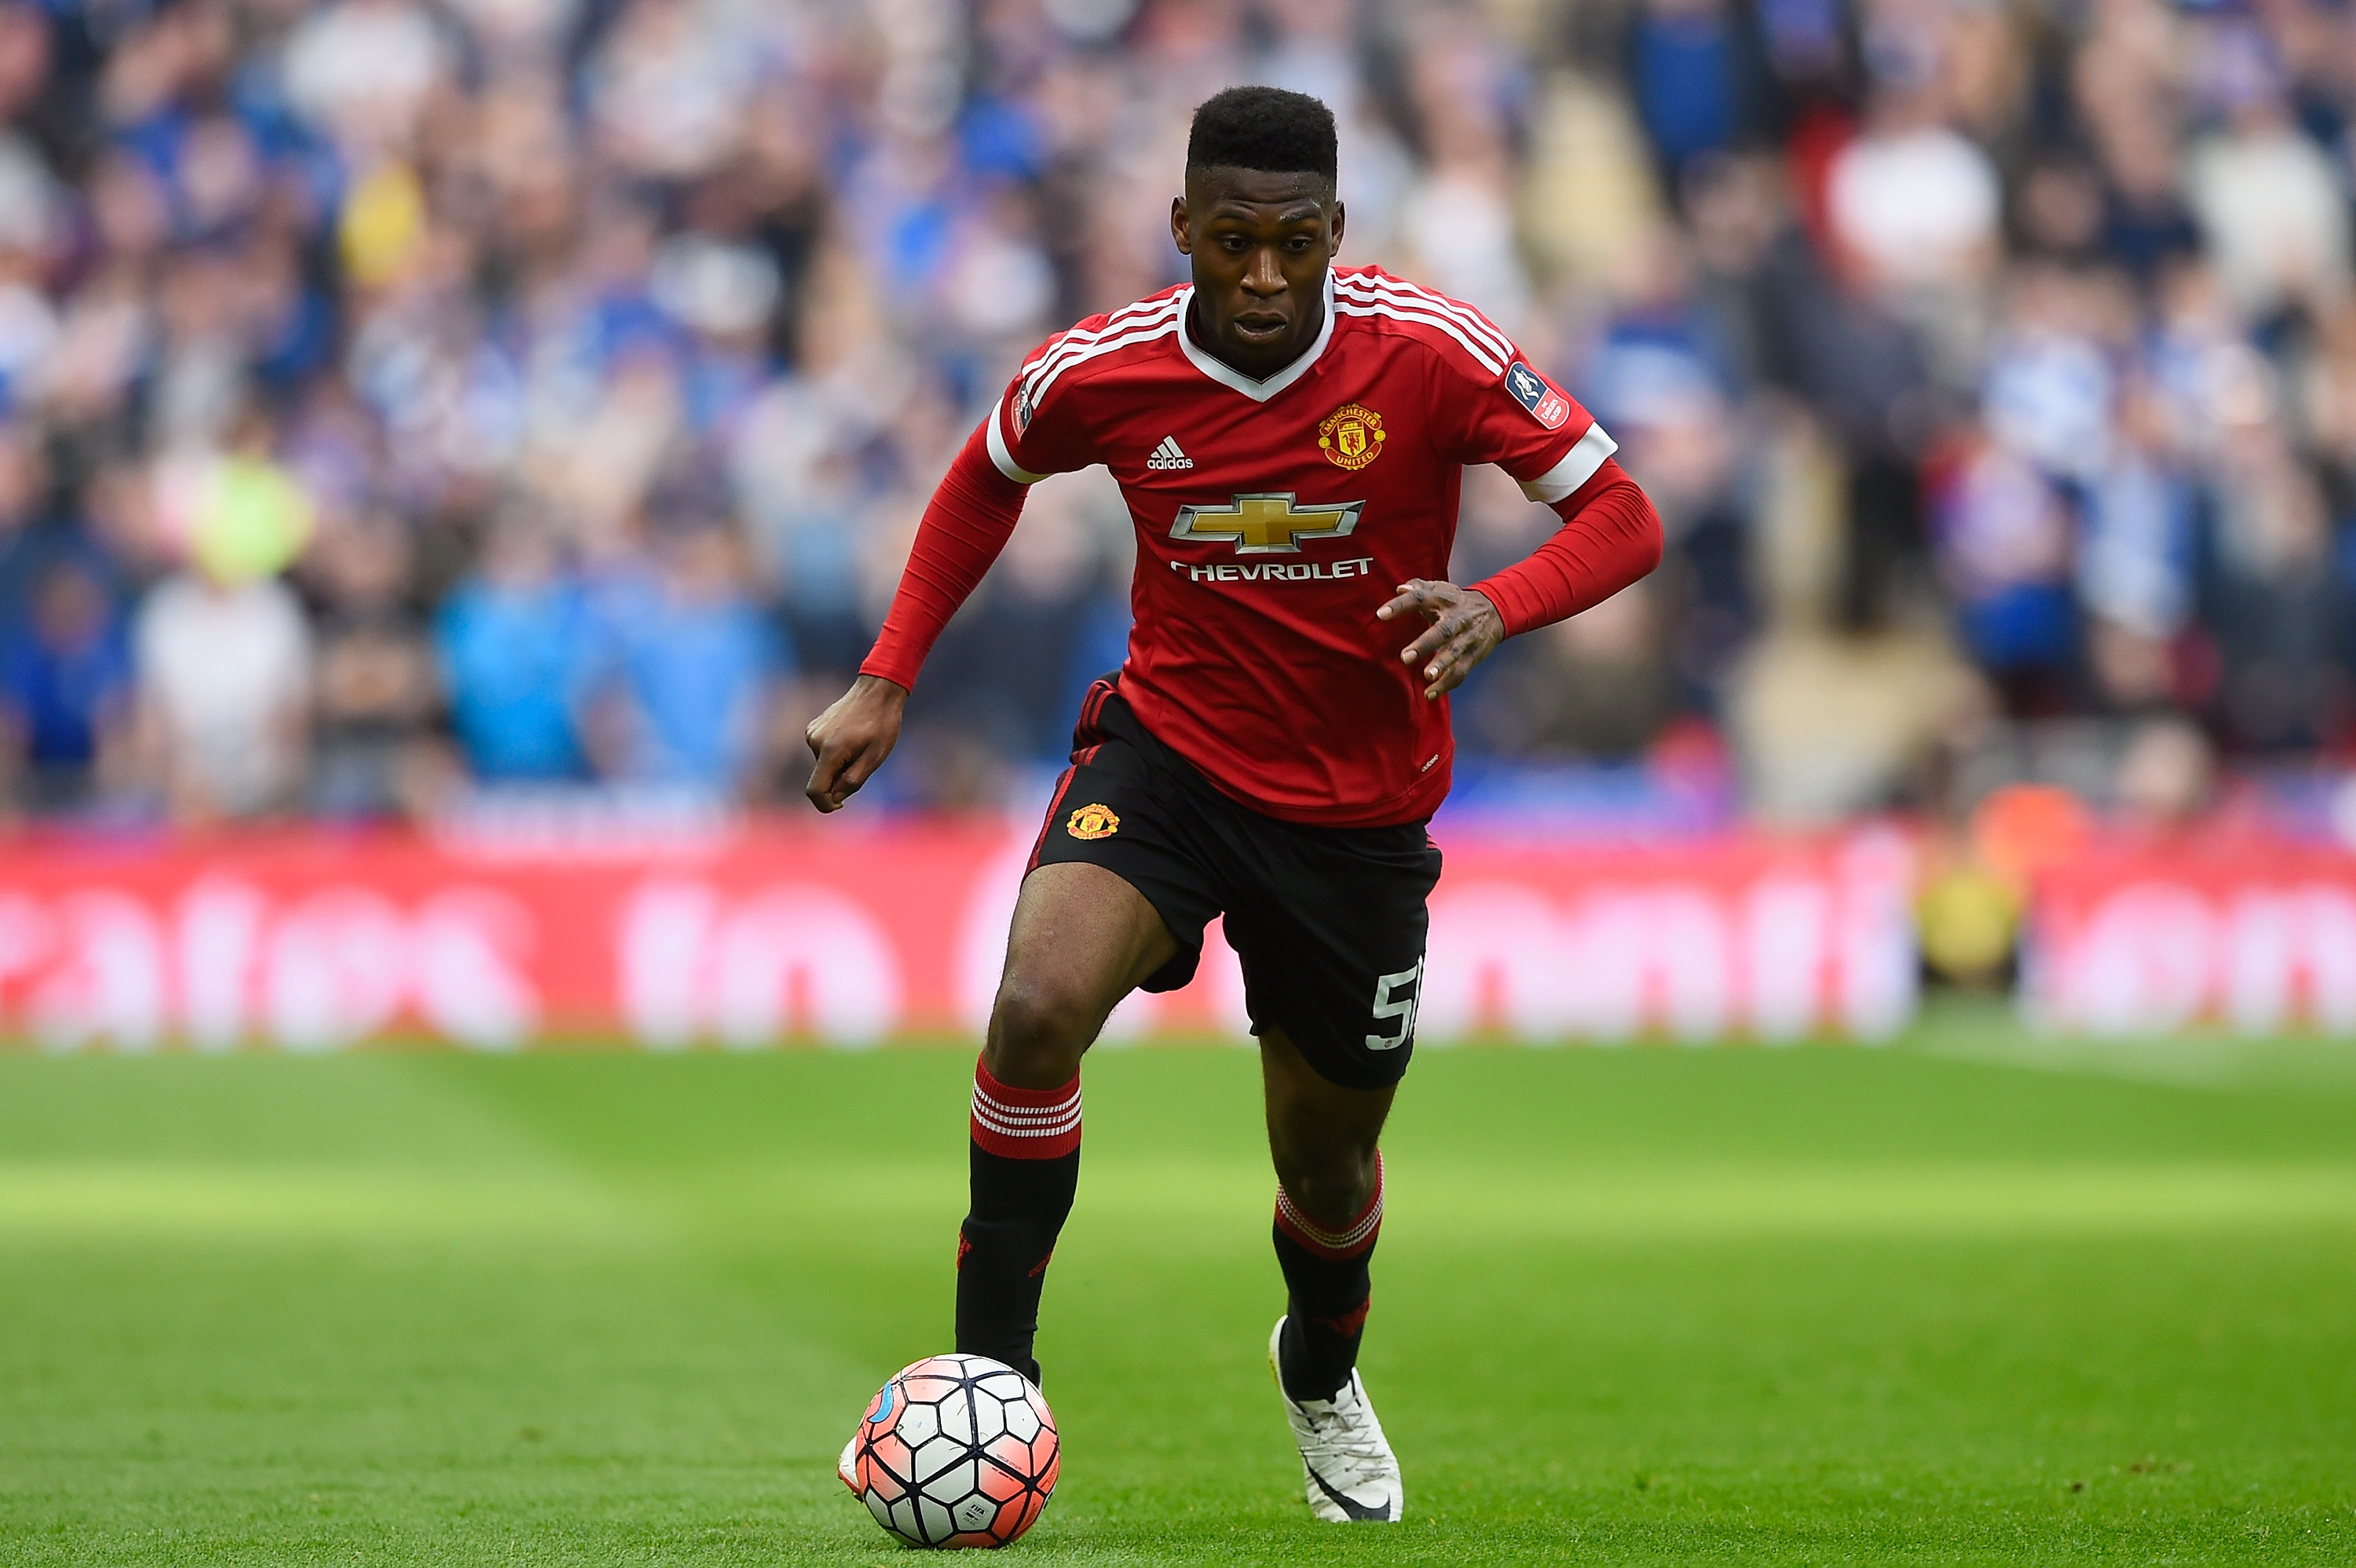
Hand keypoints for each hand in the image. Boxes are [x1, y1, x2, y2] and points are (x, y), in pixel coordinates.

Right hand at [803, 674, 907, 811]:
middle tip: (863, 763)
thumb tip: (836, 797)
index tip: (841, 806)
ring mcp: (812, 733)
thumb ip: (853, 780)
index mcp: (830, 751)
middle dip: (839, 781)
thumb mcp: (875, 757)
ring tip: (860, 747)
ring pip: (823, 765)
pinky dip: (836, 754)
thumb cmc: (881, 724)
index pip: (815, 790)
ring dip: (839, 765)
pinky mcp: (814, 727)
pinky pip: (822, 752)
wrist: (877, 690)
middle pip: (821, 778)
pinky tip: (852, 739)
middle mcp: (814, 742)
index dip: (825, 805)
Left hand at [1377, 579, 1504, 699]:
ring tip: (1427, 676)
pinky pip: (1461, 672)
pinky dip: (1446, 685)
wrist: (1495, 610)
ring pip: (1455, 652)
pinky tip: (1430, 694)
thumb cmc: (1455, 601)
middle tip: (1405, 657)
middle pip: (1443, 631)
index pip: (1421, 598)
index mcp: (1444, 599)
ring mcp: (1467, 638)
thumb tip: (1400, 588)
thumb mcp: (1440, 589)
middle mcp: (1458, 618)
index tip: (1381, 614)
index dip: (1401, 605)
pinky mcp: (1473, 655)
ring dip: (1441, 665)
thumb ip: (1419, 587)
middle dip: (1425, 645)